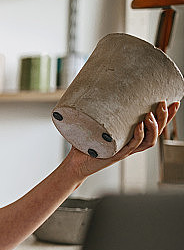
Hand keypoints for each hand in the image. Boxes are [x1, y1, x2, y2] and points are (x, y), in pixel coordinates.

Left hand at [63, 100, 179, 179]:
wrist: (75, 164)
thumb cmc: (86, 143)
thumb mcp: (94, 123)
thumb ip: (99, 109)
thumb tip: (96, 85)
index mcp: (131, 136)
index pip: (155, 125)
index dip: (167, 116)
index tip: (175, 101)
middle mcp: (132, 144)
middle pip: (156, 132)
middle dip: (163, 118)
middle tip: (163, 103)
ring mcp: (125, 151)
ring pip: (148, 141)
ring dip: (152, 127)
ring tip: (150, 114)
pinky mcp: (115, 156)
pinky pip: (131, 147)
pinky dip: (137, 137)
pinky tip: (139, 126)